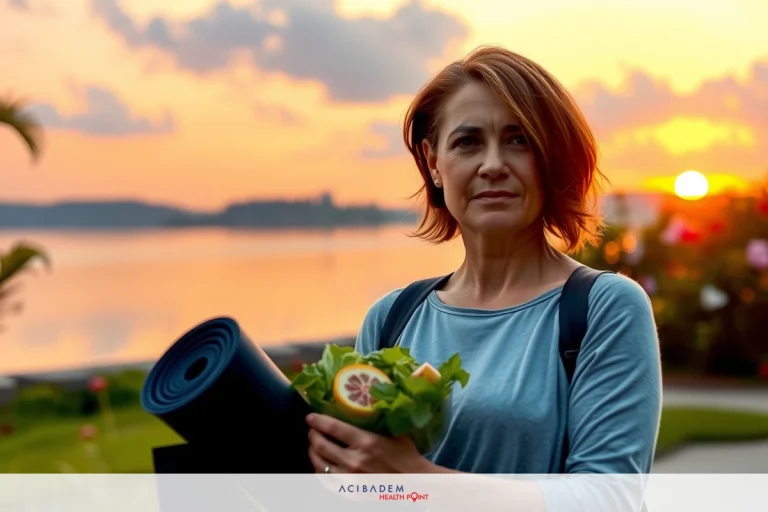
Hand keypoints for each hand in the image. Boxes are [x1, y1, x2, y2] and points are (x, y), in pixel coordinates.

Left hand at [306, 413, 433, 473]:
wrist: (415, 482)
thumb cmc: (406, 455)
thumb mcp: (394, 432)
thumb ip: (378, 420)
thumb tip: (366, 402)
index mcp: (366, 442)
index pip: (333, 428)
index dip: (318, 421)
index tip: (310, 417)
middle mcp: (355, 461)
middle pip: (321, 445)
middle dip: (312, 435)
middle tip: (312, 430)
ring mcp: (351, 479)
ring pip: (319, 464)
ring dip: (312, 452)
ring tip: (314, 446)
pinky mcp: (351, 493)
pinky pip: (326, 482)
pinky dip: (319, 471)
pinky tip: (321, 465)